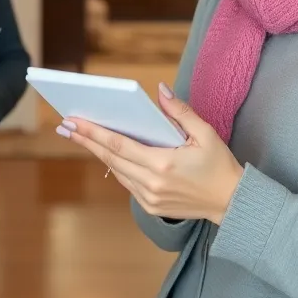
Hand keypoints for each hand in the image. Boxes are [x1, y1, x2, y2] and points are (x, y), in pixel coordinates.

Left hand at [57, 83, 243, 224]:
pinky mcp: (151, 207)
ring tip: (81, 137)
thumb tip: (160, 90)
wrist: (232, 203)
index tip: (74, 121)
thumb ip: (180, 112)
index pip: (119, 145)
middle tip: (66, 126)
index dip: (93, 133)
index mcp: (163, 164)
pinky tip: (108, 154)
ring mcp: (149, 198)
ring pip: (117, 171)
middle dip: (87, 140)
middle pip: (111, 158)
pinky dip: (117, 166)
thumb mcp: (205, 133)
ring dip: (99, 153)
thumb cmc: (220, 165)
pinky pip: (127, 183)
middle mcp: (152, 184)